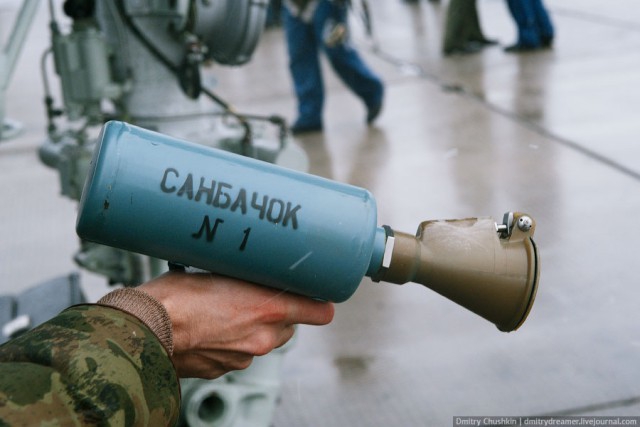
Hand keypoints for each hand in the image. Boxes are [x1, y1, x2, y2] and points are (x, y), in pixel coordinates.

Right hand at [138, 272, 334, 378]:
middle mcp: (263, 337)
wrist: (145, 331)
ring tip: (225, 310)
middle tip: (256, 295)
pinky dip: (230, 342)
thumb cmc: (177, 295)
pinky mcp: (225, 369)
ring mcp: (244, 356)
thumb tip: (260, 267)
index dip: (318, 303)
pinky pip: (238, 353)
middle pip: (288, 326)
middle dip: (278, 313)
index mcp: (269, 310)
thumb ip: (249, 275)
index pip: (319, 312)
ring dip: (253, 328)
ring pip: (262, 340)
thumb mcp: (220, 271)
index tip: (313, 295)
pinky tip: (210, 327)